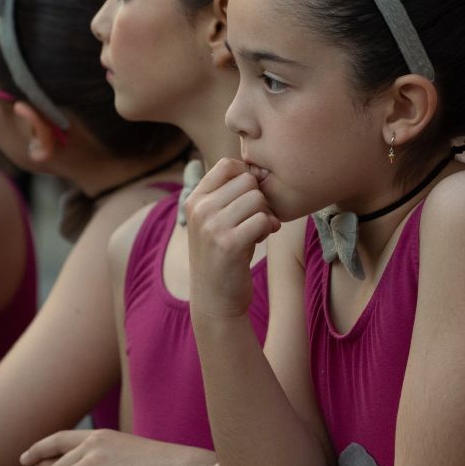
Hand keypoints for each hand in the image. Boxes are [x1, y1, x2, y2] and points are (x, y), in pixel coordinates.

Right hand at [184, 158, 279, 319]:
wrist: (215, 300)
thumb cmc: (223, 256)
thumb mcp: (216, 221)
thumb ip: (229, 195)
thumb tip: (262, 170)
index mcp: (195, 199)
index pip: (227, 164)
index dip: (247, 175)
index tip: (252, 196)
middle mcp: (200, 209)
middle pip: (247, 180)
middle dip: (259, 199)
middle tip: (254, 220)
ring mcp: (212, 226)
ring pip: (258, 199)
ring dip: (265, 214)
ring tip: (256, 231)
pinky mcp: (229, 244)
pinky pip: (263, 220)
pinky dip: (269, 229)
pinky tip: (260, 240)